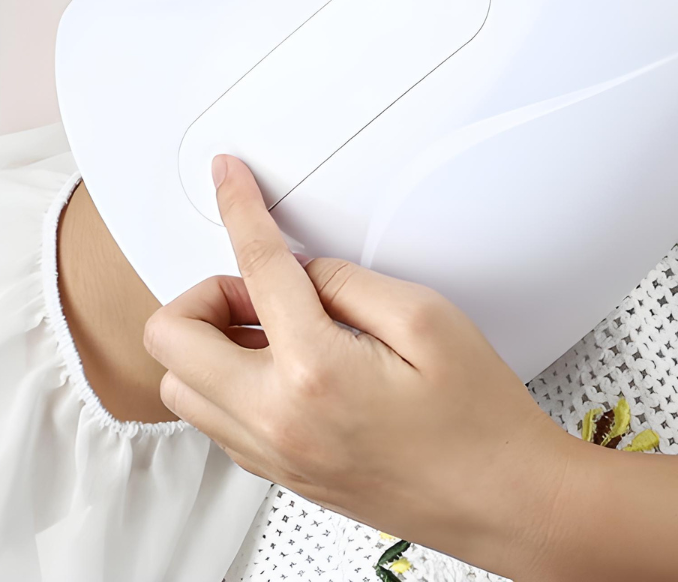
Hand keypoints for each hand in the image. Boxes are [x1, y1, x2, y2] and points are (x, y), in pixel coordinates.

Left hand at [143, 155, 581, 578]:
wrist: (506, 500)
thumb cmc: (480, 420)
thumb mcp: (427, 318)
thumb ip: (348, 281)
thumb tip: (302, 271)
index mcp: (313, 371)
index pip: (253, 266)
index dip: (237, 207)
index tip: (228, 178)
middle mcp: (277, 422)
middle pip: (171, 338)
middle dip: (204, 291)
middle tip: (260, 285)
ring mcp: (275, 456)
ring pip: (181, 387)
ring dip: (208, 341)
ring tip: (270, 326)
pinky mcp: (284, 476)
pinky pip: (216, 421)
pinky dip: (226, 381)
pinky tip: (281, 364)